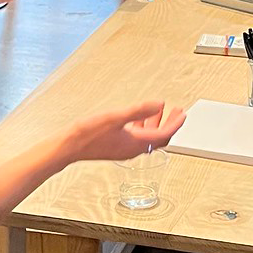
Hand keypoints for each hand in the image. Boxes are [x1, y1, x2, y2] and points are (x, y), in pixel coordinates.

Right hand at [65, 101, 186, 161]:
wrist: (68, 147)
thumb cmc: (88, 134)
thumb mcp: (116, 117)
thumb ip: (139, 110)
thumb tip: (159, 104)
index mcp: (136, 143)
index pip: (164, 135)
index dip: (176, 124)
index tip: (183, 114)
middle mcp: (132, 148)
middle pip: (159, 138)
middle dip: (170, 123)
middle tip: (178, 112)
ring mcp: (124, 148)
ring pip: (148, 136)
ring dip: (157, 123)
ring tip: (162, 110)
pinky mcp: (116, 145)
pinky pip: (137, 136)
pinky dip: (143, 125)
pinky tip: (138, 117)